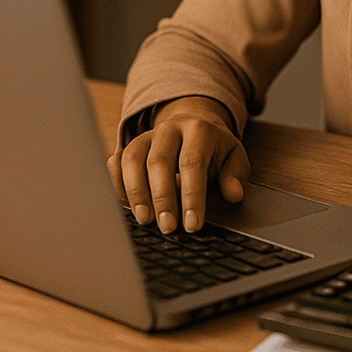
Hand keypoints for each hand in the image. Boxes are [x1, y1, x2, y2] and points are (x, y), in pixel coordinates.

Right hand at [107, 95, 248, 233]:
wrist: (194, 124)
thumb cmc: (214, 148)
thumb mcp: (234, 156)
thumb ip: (235, 175)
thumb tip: (233, 194)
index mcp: (199, 129)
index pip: (192, 163)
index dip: (192, 196)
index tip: (193, 224)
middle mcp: (169, 129)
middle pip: (159, 162)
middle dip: (163, 198)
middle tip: (168, 227)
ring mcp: (146, 135)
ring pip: (133, 160)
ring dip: (137, 193)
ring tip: (145, 220)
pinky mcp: (129, 144)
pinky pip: (116, 161)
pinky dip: (117, 183)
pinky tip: (126, 205)